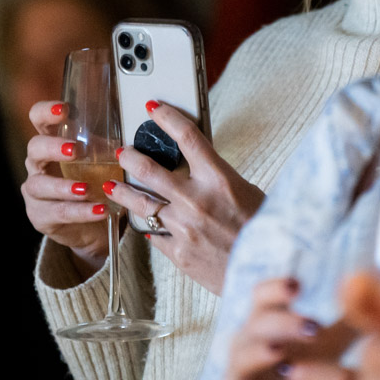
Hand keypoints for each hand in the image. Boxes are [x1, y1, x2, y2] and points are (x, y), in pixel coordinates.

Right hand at [20, 99, 110, 276]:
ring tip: (86, 188)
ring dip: (64, 186)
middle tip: (75, 149)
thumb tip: (134, 132)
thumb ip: (106, 145)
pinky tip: (99, 210)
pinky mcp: (40, 216)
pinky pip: (58, 213)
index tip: (64, 109)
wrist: (91, 225)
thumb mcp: (100, 160)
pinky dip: (80, 211)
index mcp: (51, 142)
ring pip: (40, 185)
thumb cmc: (95, 182)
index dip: (46, 112)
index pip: (37, 118)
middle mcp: (38, 164)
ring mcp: (35, 191)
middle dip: (53, 147)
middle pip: (34, 148)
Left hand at [106, 101, 264, 293]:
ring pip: (141, 204)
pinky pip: (154, 235)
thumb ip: (219, 179)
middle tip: (122, 153)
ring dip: (123, 192)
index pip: (187, 137)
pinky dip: (149, 227)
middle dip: (130, 157)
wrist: (267, 271)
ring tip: (111, 186)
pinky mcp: (179, 253)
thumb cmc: (264, 229)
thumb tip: (198, 169)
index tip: (153, 108)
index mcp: (219, 179)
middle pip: (150, 169)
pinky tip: (144, 223)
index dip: (167, 117)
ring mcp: (184, 227)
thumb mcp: (248, 192)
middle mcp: (197, 200)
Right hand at [200, 277, 361, 379]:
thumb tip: (374, 294)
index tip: (299, 285)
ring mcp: (239, 374)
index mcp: (269, 325)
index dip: (277, 289)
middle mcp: (249, 343)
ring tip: (279, 351)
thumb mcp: (325, 350)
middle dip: (283, 321)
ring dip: (259, 352)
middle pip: (257, 322)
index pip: (265, 297)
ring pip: (241, 356)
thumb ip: (347, 324)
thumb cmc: (295, 376)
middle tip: (314, 326)